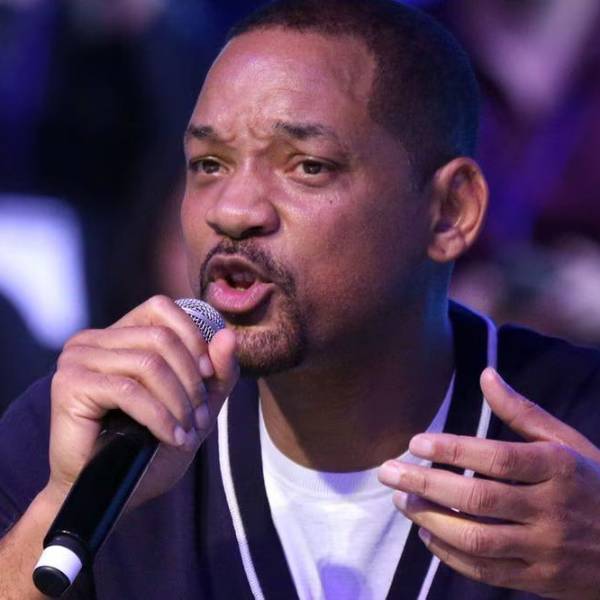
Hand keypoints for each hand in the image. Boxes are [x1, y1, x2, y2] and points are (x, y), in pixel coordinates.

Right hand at [47, 295, 238, 507]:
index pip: (162, 308)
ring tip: (187, 433)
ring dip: (178, 403)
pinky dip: (160, 417)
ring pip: (149, 363)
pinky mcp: (70, 385)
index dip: (194, 339)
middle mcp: (93, 339)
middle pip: (161, 338)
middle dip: (191, 381)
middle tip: (201, 419)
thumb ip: (216, 371)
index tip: (210, 376)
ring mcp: (78, 359)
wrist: (111, 493)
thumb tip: (229, 334)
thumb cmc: (149, 446)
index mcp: (119, 335)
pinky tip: (172, 438)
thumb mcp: (195, 405)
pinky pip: (129, 390)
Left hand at [378, 367, 599, 598]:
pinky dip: (451, 554)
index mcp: (559, 468)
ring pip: (477, 538)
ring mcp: (547, 550)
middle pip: (478, 498)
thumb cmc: (593, 484)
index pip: (496, 458)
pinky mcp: (541, 581)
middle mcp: (552, 509)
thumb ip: (523, 412)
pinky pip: (487, 571)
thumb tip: (485, 373)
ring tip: (401, 501)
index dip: (452, 450)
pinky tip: (426, 534)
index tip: (415, 442)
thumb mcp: (568, 443)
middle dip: (426, 484)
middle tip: (388, 472)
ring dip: (430, 519)